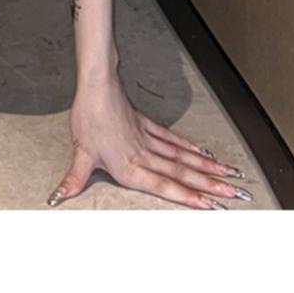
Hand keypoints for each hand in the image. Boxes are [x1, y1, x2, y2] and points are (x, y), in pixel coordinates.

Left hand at [46, 76, 252, 209]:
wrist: (96, 86)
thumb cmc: (89, 117)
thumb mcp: (81, 153)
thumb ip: (75, 179)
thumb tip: (59, 197)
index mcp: (130, 167)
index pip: (164, 186)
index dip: (187, 197)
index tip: (211, 206)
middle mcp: (144, 155)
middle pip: (182, 173)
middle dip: (209, 185)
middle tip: (234, 194)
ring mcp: (148, 139)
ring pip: (183, 157)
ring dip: (206, 167)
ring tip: (228, 175)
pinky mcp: (147, 125)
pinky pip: (172, 139)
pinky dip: (189, 147)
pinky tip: (203, 153)